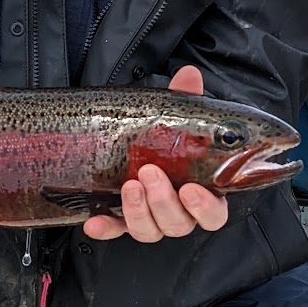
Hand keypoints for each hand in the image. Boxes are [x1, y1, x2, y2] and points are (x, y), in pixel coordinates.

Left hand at [83, 65, 230, 243]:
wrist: (128, 140)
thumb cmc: (164, 136)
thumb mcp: (174, 117)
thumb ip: (185, 99)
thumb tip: (189, 75)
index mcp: (202, 191)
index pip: (213, 214)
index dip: (205, 208)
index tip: (190, 190)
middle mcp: (178, 212)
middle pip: (179, 223)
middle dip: (163, 200)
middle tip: (149, 172)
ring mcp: (150, 219)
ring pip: (150, 231)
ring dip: (139, 211)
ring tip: (128, 184)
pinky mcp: (122, 221)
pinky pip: (115, 231)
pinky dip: (105, 228)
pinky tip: (94, 221)